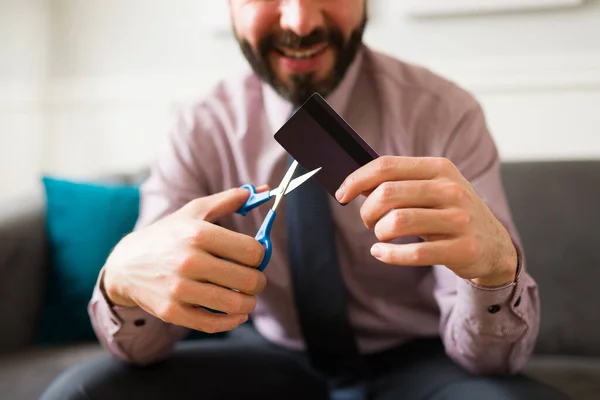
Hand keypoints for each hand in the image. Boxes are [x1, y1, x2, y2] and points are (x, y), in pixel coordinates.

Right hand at [103, 187, 268, 332]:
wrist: (126, 264)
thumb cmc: (168, 235)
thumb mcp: (194, 211)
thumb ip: (230, 200)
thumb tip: (265, 190)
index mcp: (199, 234)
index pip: (252, 251)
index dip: (261, 256)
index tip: (255, 257)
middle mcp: (189, 261)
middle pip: (249, 280)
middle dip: (259, 281)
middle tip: (254, 279)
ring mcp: (179, 289)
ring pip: (235, 304)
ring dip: (249, 303)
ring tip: (247, 297)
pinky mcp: (172, 312)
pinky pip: (214, 324)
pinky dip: (232, 321)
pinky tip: (236, 313)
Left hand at [336, 156, 516, 286]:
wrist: (495, 246)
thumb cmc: (451, 214)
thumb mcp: (432, 190)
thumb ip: (399, 184)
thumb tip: (356, 183)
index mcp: (440, 168)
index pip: (387, 166)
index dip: (357, 179)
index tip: (341, 193)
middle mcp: (451, 190)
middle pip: (387, 194)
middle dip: (366, 210)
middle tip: (367, 221)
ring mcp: (459, 220)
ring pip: (397, 222)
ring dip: (378, 232)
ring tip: (380, 236)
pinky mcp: (462, 249)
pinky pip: (414, 253)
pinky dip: (388, 255)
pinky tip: (381, 253)